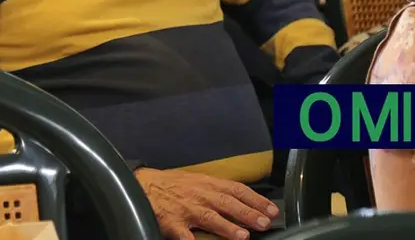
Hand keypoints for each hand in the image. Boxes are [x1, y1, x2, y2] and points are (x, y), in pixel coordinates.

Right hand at [134, 167, 277, 239]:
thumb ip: (217, 190)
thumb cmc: (171, 185)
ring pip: (209, 218)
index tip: (271, 209)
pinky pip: (183, 234)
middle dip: (248, 213)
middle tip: (265, 222)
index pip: (237, 190)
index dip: (256, 199)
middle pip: (228, 203)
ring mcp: (186, 210)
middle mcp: (200, 196)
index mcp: (208, 184)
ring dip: (227, 227)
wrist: (143, 185)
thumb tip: (241, 199)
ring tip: (243, 237)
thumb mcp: (197, 181)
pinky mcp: (172, 222)